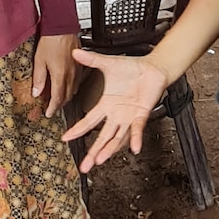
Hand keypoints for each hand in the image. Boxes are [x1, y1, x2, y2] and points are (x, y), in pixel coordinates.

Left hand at [32, 33, 79, 117]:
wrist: (62, 26)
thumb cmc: (51, 40)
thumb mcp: (39, 60)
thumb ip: (38, 78)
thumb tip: (36, 92)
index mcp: (60, 75)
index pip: (57, 98)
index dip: (52, 108)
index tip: (48, 113)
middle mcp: (70, 74)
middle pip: (67, 96)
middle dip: (59, 104)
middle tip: (52, 107)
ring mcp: (77, 69)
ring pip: (73, 89)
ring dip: (66, 96)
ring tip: (58, 98)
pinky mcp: (80, 64)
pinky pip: (77, 80)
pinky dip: (71, 86)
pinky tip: (67, 84)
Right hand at [61, 48, 169, 171]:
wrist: (153, 68)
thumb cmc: (132, 68)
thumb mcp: (108, 64)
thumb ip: (92, 60)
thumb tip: (76, 52)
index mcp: (106, 104)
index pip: (89, 121)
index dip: (77, 130)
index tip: (65, 138)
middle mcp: (116, 114)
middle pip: (102, 137)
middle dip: (93, 152)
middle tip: (84, 166)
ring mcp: (129, 116)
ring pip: (117, 137)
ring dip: (109, 149)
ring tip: (99, 160)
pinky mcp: (142, 114)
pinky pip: (137, 128)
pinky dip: (135, 138)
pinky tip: (134, 148)